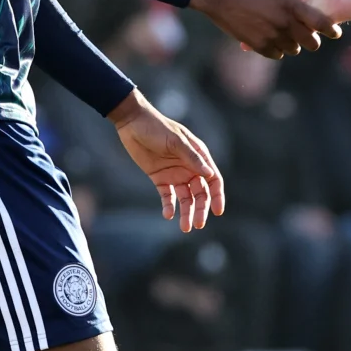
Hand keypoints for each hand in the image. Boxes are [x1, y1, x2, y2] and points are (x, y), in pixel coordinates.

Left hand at [108, 90, 224, 232]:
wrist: (132, 123)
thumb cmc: (157, 127)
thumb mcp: (175, 141)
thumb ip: (192, 158)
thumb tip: (209, 174)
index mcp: (199, 156)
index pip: (213, 180)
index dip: (217, 196)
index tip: (217, 211)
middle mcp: (190, 167)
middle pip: (200, 193)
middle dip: (201, 209)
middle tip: (198, 224)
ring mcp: (175, 174)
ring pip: (185, 198)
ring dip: (186, 212)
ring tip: (185, 227)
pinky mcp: (160, 178)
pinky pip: (168, 196)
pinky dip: (169, 206)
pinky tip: (168, 215)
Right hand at [189, 0, 340, 58]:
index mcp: (291, 5)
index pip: (321, 23)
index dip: (331, 30)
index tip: (335, 32)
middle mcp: (285, 23)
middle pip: (311, 43)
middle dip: (312, 39)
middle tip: (309, 35)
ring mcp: (272, 36)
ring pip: (294, 49)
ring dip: (294, 44)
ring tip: (288, 35)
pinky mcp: (260, 46)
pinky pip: (278, 54)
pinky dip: (279, 49)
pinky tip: (274, 39)